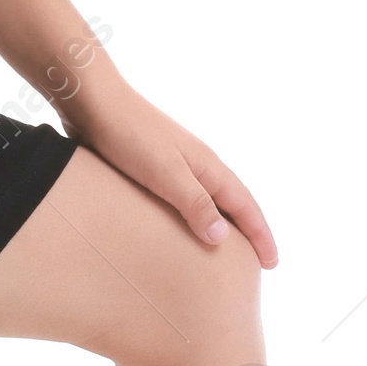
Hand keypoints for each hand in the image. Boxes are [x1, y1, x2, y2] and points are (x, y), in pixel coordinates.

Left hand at [60, 78, 277, 263]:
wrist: (94, 102)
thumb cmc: (130, 136)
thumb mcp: (166, 173)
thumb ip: (195, 204)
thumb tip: (223, 238)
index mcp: (208, 166)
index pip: (245, 206)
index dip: (260, 235)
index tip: (272, 263)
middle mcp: (198, 165)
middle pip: (234, 203)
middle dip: (249, 232)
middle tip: (259, 263)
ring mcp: (177, 165)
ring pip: (210, 200)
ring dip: (224, 224)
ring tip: (227, 250)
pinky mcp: (154, 167)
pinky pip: (187, 198)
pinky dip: (197, 216)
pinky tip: (184, 227)